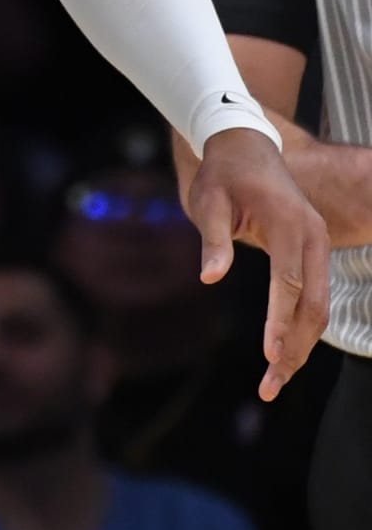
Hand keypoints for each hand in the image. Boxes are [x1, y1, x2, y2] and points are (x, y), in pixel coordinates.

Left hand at [185, 125, 331, 397]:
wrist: (244, 145)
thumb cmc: (222, 174)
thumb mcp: (209, 201)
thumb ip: (213, 240)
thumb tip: (209, 277)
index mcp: (288, 223)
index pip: (288, 282)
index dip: (280, 321)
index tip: (270, 354)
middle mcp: (313, 236)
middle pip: (313, 303)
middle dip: (294, 347)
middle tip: (270, 384)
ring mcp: (318, 243)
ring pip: (318, 305)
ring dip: (300, 344)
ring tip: (275, 379)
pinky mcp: (314, 250)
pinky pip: (314, 295)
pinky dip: (302, 326)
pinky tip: (286, 352)